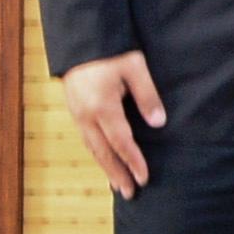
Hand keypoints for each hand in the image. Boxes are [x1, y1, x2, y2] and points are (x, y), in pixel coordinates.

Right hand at [59, 50, 163, 195]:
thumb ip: (147, 95)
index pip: (121, 142)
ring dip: (106, 167)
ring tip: (117, 185)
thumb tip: (158, 122)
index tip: (144, 178)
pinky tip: (105, 161)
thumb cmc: (111, 50)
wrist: (81, 40)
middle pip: (103, 152)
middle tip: (129, 193)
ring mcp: (78, 114)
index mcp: (102, 106)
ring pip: (92, 148)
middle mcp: (87, 115)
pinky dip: (97, 154)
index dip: (133, 162)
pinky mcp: (75, 111)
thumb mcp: (134, 67)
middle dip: (117, 174)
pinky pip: (87, 139)